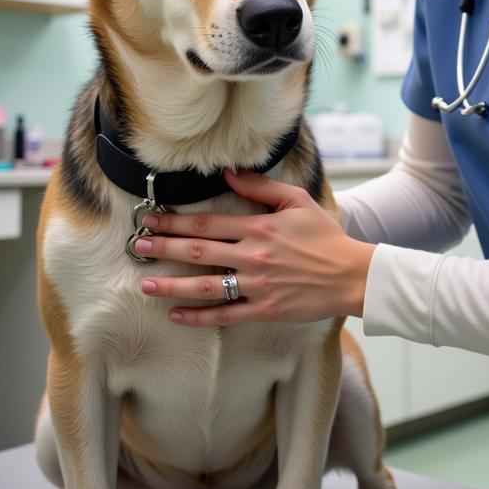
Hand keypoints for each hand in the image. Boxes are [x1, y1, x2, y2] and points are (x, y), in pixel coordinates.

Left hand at [135, 169, 375, 327]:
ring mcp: (257, 285)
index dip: (176, 221)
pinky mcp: (263, 309)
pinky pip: (224, 315)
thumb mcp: (297, 201)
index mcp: (259, 227)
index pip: (208, 223)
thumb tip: (229, 173)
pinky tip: (176, 315)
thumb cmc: (324, 236)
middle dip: (164, 248)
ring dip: (171, 284)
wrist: (350, 274)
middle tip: (138, 246)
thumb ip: (261, 186)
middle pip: (199, 251)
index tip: (151, 219)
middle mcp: (253, 255)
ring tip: (145, 283)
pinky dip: (198, 316)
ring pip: (205, 285)